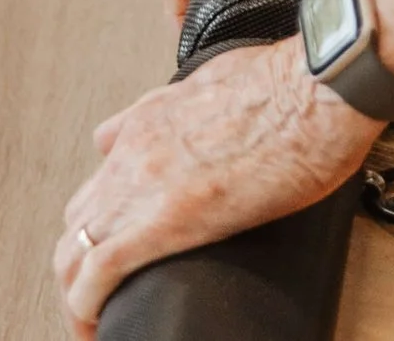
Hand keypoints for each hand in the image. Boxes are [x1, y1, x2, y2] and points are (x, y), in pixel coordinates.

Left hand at [54, 41, 370, 329]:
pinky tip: (97, 327)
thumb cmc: (289, 82)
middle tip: (105, 296)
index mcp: (148, 122)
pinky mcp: (165, 220)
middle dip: (83, 264)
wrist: (320, 90)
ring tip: (97, 320)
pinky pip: (98, 276)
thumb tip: (174, 113)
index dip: (99, 225)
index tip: (113, 250)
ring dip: (79, 292)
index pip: (97, 183)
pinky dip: (86, 308)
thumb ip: (180, 102)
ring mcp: (143, 184)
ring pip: (73, 253)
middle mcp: (134, 152)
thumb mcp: (216, 77)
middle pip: (77, 223)